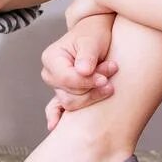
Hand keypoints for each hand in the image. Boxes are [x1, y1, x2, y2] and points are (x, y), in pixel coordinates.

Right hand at [39, 12, 116, 128]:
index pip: (67, 79)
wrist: (98, 36)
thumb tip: (83, 71)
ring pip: (72, 103)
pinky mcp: (65, 93)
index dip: (87, 82)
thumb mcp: (92, 40)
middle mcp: (50, 74)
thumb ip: (88, 55)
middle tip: (110, 76)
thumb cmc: (94, 34)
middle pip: (69, 95)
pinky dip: (58, 117)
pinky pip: (57, 109)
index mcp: (51, 58)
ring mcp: (57, 86)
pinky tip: (57, 126)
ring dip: (91, 96)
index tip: (105, 78)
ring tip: (108, 82)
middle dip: (92, 88)